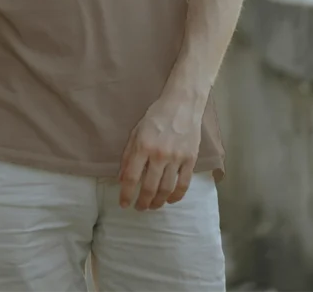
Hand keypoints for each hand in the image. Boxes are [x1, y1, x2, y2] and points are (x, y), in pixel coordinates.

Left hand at [118, 93, 203, 209]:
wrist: (182, 104)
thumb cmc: (156, 115)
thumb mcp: (136, 131)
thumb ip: (128, 155)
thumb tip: (121, 178)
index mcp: (143, 146)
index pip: (131, 177)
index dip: (126, 194)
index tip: (123, 204)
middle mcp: (159, 154)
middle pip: (149, 187)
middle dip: (142, 202)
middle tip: (139, 208)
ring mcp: (176, 158)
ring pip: (166, 189)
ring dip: (158, 202)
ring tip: (153, 206)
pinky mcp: (190, 159)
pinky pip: (183, 184)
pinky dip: (176, 196)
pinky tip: (170, 200)